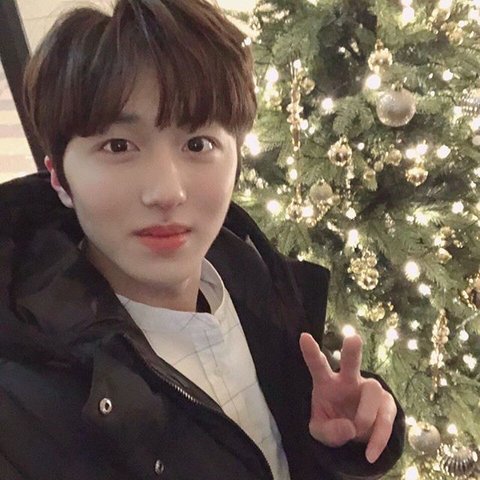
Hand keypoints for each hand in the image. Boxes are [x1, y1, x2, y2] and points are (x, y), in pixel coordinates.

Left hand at [299, 333, 396, 463]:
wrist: (355, 436)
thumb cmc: (333, 423)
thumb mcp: (321, 432)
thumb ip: (329, 431)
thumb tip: (350, 428)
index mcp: (326, 383)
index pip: (317, 366)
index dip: (311, 352)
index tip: (303, 336)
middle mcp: (348, 380)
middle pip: (351, 363)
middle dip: (352, 351)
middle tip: (353, 339)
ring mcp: (368, 389)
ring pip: (372, 391)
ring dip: (365, 417)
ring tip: (356, 432)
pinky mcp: (386, 402)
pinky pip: (386, 417)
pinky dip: (378, 438)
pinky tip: (370, 453)